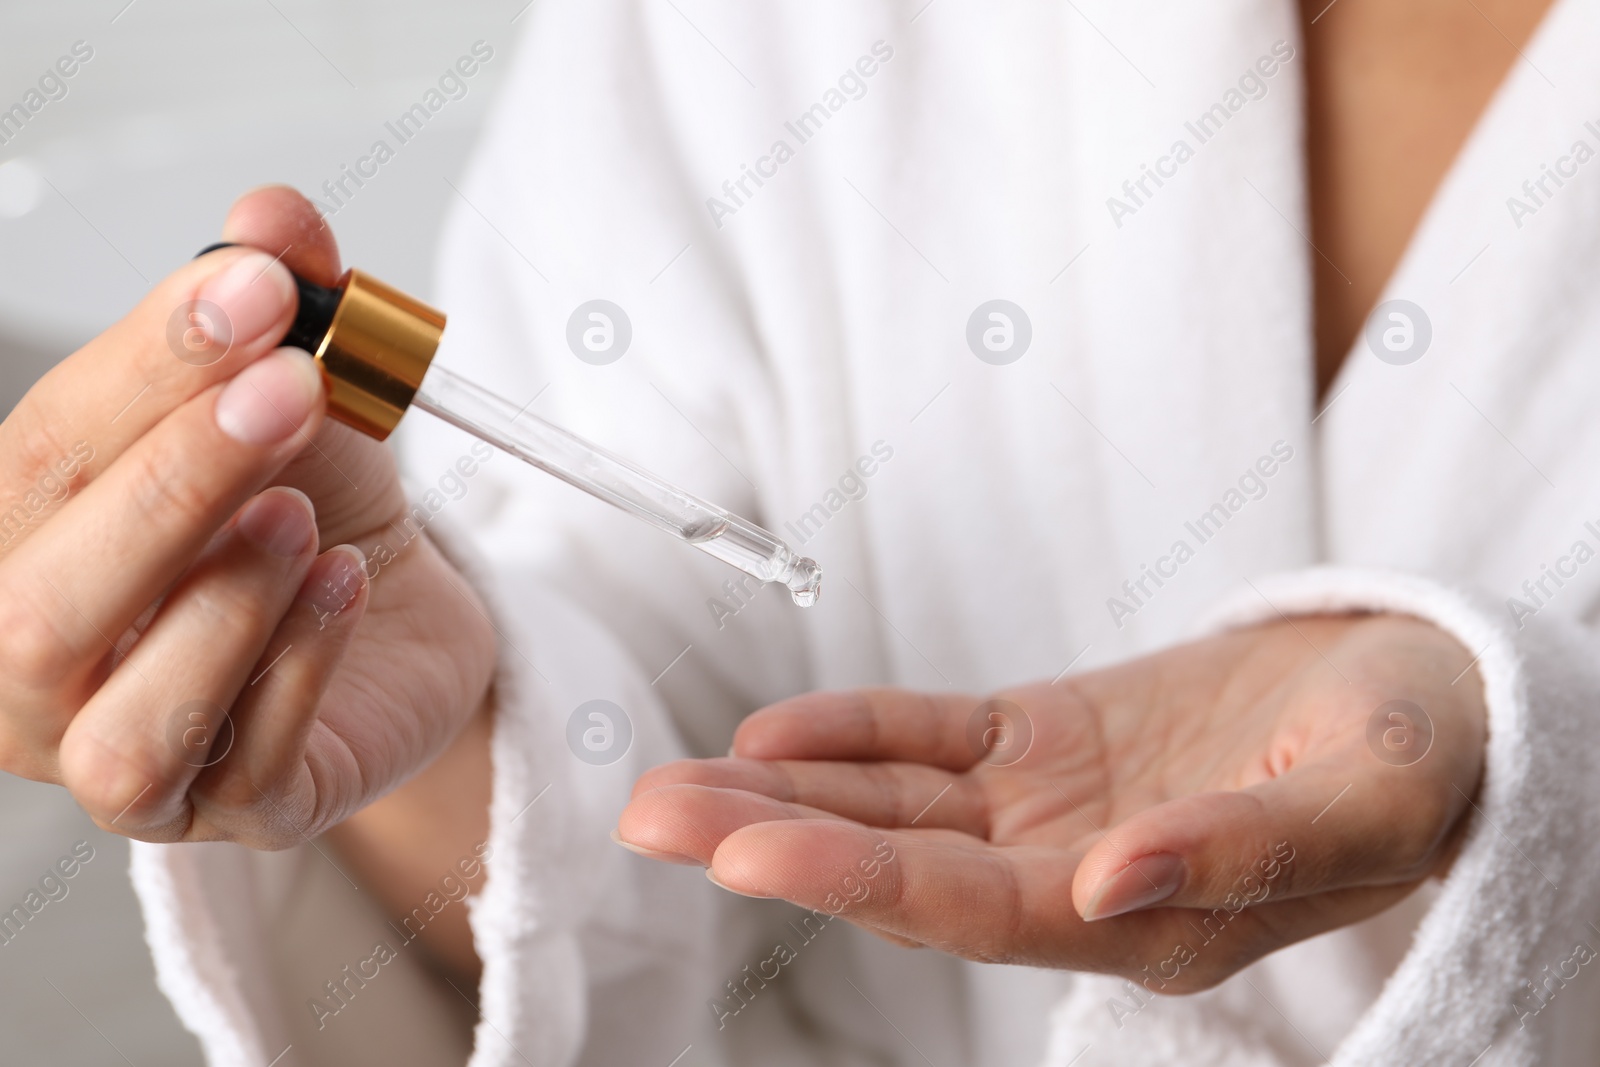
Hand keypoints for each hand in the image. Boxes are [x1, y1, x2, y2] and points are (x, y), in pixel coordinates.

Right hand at [0, 186, 496, 847]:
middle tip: (291, 388)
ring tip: (302, 516)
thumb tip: (272, 213)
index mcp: (21, 547)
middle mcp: (41, 672)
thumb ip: (276, 306)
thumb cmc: (309, 503)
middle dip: (172, 484)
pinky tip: (348, 583)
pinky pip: (250, 768)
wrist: (396, 607)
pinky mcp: (244, 813)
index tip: (257, 288)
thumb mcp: (293, 392)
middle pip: (45, 609)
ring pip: (125, 730)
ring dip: (220, 607)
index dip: (140, 368)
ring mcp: (133, 766)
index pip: (41, 458)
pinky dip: (301, 667)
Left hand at [617, 613, 1484, 989]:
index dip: (859, 880)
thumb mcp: (1365, 802)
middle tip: (649, 817)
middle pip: (899, 865)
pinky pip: (935, 738)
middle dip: (771, 841)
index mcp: (1146, 916)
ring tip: (670, 783)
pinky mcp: (1046, 739)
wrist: (1422, 692)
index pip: (975, 910)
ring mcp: (1050, 805)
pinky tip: (775, 729)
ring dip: (781, 790)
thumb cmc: (1417, 757)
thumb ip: (1244, 850)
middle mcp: (1074, 873)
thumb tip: (1114, 883)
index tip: (748, 854)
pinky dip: (858, 731)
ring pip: (894, 803)